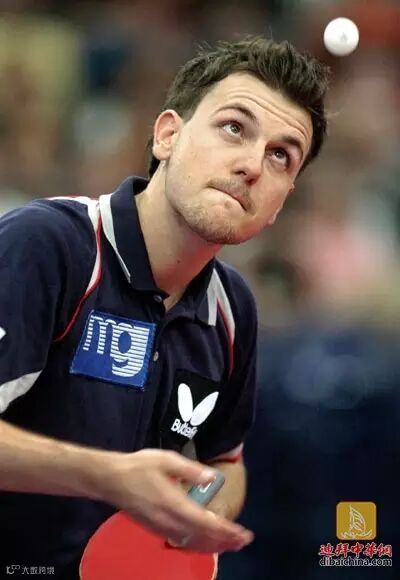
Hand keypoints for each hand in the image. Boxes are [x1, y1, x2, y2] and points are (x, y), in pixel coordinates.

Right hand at [97, 449, 253, 553]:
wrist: (110, 479)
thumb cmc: (139, 466)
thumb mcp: (167, 460)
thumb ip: (191, 470)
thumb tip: (213, 478)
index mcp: (174, 503)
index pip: (206, 523)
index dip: (226, 530)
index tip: (243, 533)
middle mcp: (169, 521)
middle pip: (202, 538)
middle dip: (225, 542)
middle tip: (243, 541)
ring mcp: (161, 528)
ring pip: (192, 543)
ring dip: (213, 545)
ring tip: (230, 544)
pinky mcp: (155, 529)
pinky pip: (182, 541)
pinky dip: (198, 543)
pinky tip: (205, 540)